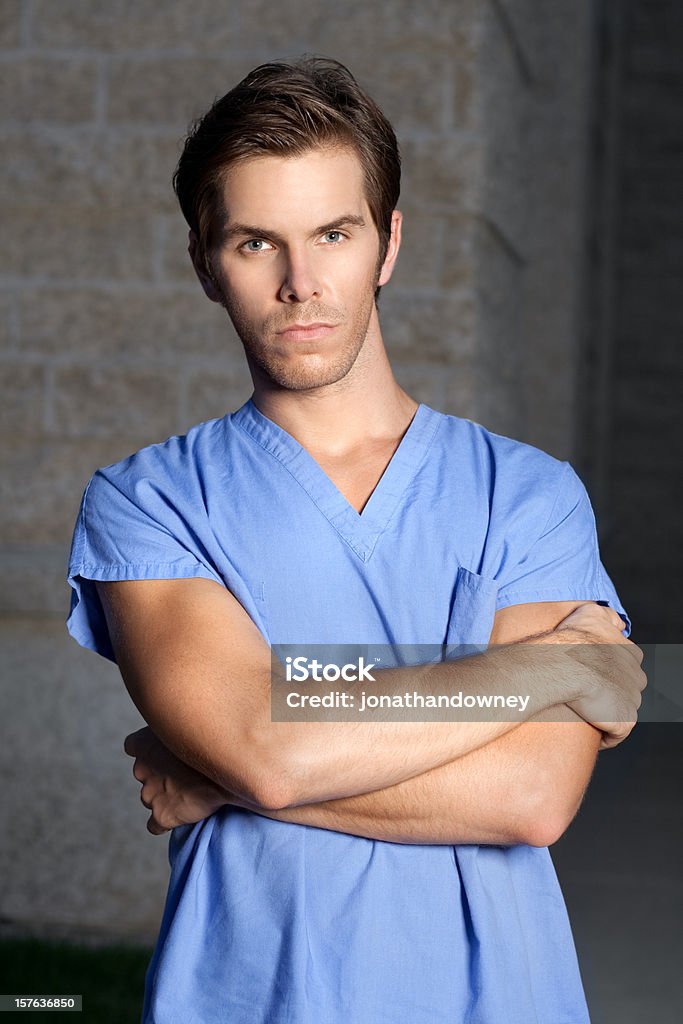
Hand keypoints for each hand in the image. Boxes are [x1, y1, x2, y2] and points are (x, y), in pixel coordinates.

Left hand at [123, 726, 232, 834]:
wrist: (227, 772)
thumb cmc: (215, 743)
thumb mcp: (192, 722)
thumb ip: (180, 725)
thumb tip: (197, 722)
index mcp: (144, 743)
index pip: (133, 746)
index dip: (150, 751)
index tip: (166, 752)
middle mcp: (141, 768)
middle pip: (146, 774)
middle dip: (162, 775)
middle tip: (188, 773)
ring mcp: (150, 794)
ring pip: (152, 798)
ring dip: (167, 797)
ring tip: (192, 791)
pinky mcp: (162, 815)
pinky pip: (155, 825)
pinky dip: (165, 822)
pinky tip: (182, 814)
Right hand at [543, 603, 646, 748]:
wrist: (562, 666)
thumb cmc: (571, 640)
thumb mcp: (590, 614)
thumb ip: (607, 616)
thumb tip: (617, 622)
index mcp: (631, 653)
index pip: (626, 666)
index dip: (607, 672)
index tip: (589, 675)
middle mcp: (636, 676)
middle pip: (626, 689)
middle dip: (610, 693)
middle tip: (584, 695)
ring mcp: (632, 700)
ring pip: (621, 710)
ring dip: (606, 713)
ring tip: (584, 714)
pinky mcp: (624, 720)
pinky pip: (617, 734)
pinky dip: (605, 736)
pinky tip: (588, 730)